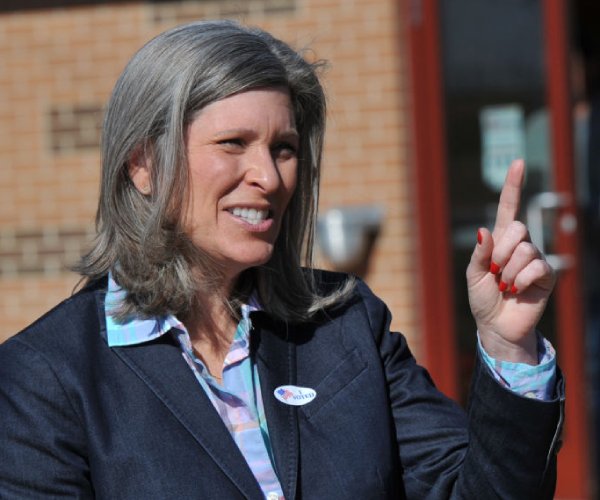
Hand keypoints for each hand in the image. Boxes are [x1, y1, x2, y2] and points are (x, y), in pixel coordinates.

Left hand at [466, 159, 555, 364]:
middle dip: (501, 251)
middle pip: (518, 227)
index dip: (513, 185)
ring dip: (508, 269)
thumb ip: (479, 252)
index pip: (508, 207)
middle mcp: (520, 245)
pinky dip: (520, 279)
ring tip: (505, 284)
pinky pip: (537, 266)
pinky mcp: (546, 275)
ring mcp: (535, 259)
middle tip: (494, 271)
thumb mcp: (473, 274)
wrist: (495, 325)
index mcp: (499, 240)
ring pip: (526, 248)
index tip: (518, 162)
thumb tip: (485, 230)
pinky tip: (515, 290)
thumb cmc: (482, 299)